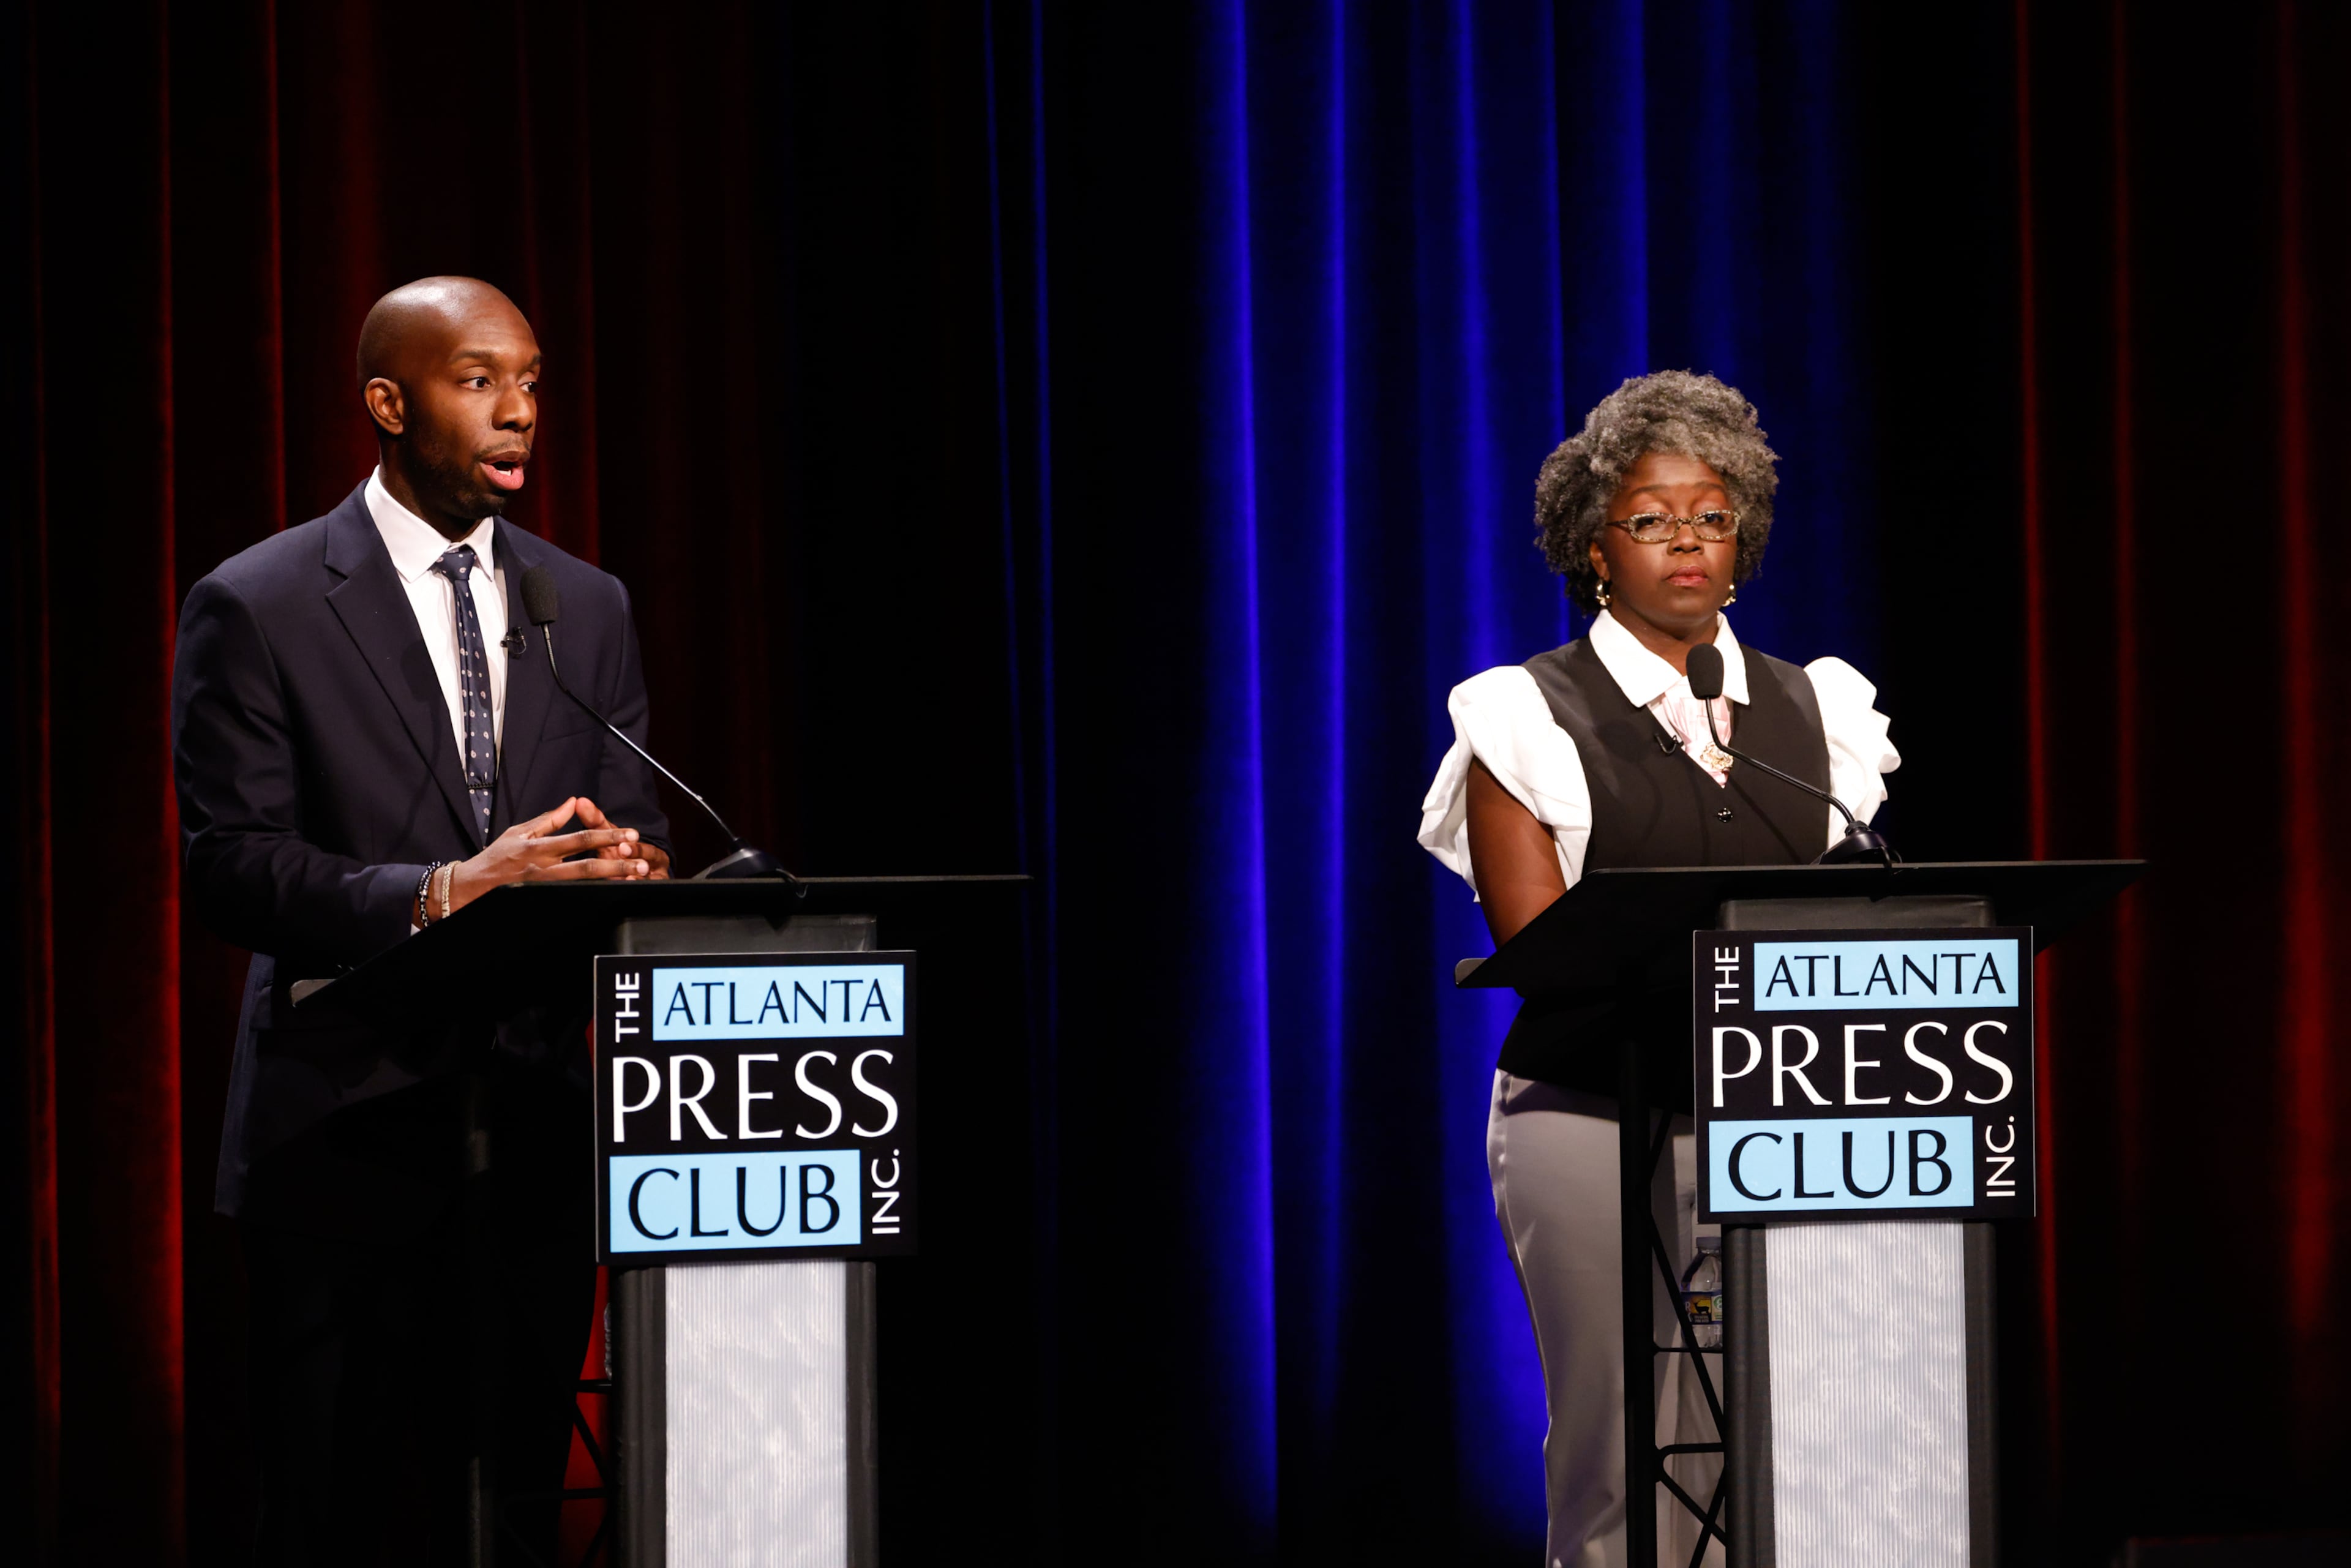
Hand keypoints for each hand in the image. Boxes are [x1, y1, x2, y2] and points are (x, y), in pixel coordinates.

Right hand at [444, 796, 653, 915]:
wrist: (467, 889)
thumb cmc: (493, 859)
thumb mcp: (518, 832)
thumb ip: (549, 820)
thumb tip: (572, 803)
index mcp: (538, 847)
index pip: (579, 839)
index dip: (607, 836)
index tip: (630, 834)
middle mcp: (543, 868)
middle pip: (587, 865)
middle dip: (618, 863)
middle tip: (643, 862)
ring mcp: (543, 888)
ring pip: (583, 885)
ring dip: (611, 880)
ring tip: (635, 878)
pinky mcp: (540, 901)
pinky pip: (571, 898)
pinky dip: (593, 895)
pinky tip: (612, 893)